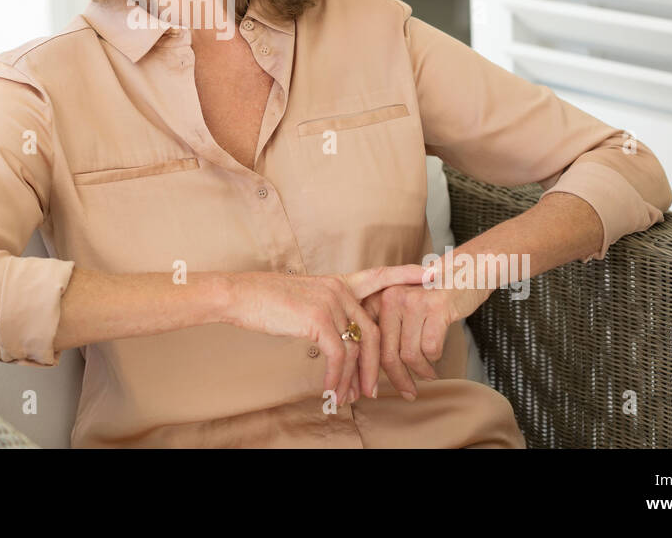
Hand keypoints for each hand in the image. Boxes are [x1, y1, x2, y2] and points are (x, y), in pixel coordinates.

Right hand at [222, 265, 428, 406]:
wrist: (240, 296)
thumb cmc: (266, 301)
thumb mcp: (303, 301)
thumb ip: (327, 313)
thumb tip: (338, 340)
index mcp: (338, 283)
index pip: (378, 277)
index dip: (405, 274)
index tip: (431, 272)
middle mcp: (339, 289)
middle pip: (373, 332)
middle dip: (376, 367)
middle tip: (373, 392)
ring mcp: (331, 302)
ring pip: (357, 349)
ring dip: (353, 380)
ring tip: (348, 399)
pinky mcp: (320, 319)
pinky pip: (339, 356)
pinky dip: (336, 379)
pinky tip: (329, 392)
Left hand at [359, 263, 490, 400]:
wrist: (466, 270)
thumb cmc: (433, 294)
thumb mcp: (403, 304)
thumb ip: (389, 328)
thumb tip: (376, 368)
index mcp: (379, 298)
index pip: (369, 342)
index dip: (371, 369)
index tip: (376, 388)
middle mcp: (391, 298)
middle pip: (387, 352)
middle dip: (398, 378)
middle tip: (409, 393)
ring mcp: (414, 302)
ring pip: (410, 354)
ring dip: (421, 371)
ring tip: (429, 375)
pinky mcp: (437, 307)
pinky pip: (431, 348)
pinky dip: (435, 359)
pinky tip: (437, 359)